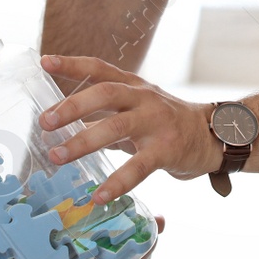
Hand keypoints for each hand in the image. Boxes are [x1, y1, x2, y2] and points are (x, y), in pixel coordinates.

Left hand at [38, 55, 220, 203]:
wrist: (213, 135)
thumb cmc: (165, 124)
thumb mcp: (135, 111)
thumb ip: (102, 115)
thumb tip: (61, 125)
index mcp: (133, 86)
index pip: (99, 68)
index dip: (72, 64)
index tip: (44, 62)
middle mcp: (143, 98)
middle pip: (105, 93)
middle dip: (72, 106)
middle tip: (45, 121)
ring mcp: (156, 122)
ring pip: (116, 127)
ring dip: (83, 141)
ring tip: (57, 156)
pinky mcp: (167, 149)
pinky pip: (139, 167)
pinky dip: (117, 182)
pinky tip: (99, 196)